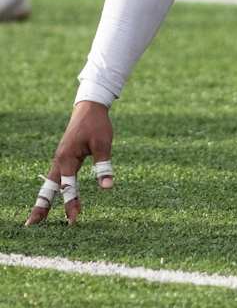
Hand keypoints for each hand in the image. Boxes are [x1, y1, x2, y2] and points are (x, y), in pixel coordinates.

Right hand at [25, 101, 113, 225]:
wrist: (89, 106)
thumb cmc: (97, 124)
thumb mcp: (103, 143)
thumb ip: (103, 166)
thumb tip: (107, 187)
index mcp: (68, 158)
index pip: (68, 186)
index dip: (70, 204)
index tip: (73, 221)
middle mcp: (60, 160)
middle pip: (49, 188)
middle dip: (41, 207)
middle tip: (31, 226)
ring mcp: (60, 159)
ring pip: (50, 183)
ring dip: (45, 200)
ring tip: (38, 219)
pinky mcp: (64, 157)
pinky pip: (56, 177)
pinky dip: (52, 190)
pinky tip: (52, 198)